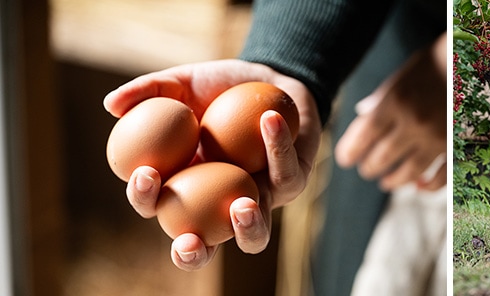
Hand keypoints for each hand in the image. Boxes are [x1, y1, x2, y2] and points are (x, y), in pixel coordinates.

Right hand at [104, 59, 320, 269]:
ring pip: (254, 237)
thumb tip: (111, 104)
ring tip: (240, 207)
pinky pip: (285, 174)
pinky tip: (269, 119)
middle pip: (202, 245)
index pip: (155, 204)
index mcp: (183, 185)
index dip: (145, 199)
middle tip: (189, 241)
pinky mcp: (292, 182)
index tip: (147, 176)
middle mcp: (217, 203)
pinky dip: (276, 147)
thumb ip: (148, 90)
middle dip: (192, 254)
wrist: (272, 77)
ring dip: (248, 230)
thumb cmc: (219, 87)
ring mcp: (257, 199)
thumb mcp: (182, 83)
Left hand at [335, 33, 446, 190]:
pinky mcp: (457, 146)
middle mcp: (414, 123)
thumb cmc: (434, 64)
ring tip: (386, 182)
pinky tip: (419, 187)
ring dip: (394, 180)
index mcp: (396, 101)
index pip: (364, 135)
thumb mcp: (403, 75)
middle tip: (365, 170)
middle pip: (383, 156)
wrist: (474, 62)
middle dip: (370, 167)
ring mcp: (437, 137)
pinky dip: (429, 185)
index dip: (350, 151)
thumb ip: (382, 97)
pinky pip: (442, 176)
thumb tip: (363, 114)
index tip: (345, 159)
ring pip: (410, 171)